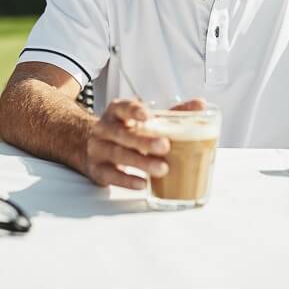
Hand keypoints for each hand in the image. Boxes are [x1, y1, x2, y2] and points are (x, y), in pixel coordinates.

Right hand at [82, 98, 207, 188]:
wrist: (89, 146)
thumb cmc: (125, 131)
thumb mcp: (144, 119)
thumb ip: (172, 112)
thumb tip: (199, 104)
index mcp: (117, 113)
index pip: (123, 107)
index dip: (134, 110)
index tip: (148, 115)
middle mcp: (105, 129)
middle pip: (122, 134)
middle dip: (144, 141)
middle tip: (165, 146)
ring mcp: (99, 150)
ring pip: (118, 155)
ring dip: (141, 163)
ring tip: (162, 168)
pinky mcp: (97, 170)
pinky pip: (111, 175)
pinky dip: (127, 180)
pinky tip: (142, 183)